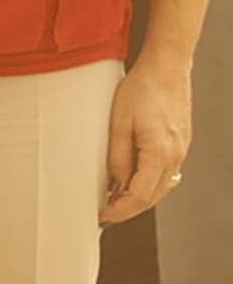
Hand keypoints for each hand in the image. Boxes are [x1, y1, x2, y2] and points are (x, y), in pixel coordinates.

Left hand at [101, 53, 192, 224]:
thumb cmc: (141, 90)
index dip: (120, 211)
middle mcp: (175, 154)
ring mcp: (181, 150)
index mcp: (159, 152)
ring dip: (138, 199)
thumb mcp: (118, 124)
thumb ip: (117, 158)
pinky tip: (129, 183)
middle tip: (104, 215)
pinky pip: (164, 173)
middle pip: (152, 196)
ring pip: (160, 187)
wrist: (166, 66)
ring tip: (113, 202)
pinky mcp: (180, 144)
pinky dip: (147, 184)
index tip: (103, 217)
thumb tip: (116, 184)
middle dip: (128, 210)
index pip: (141, 195)